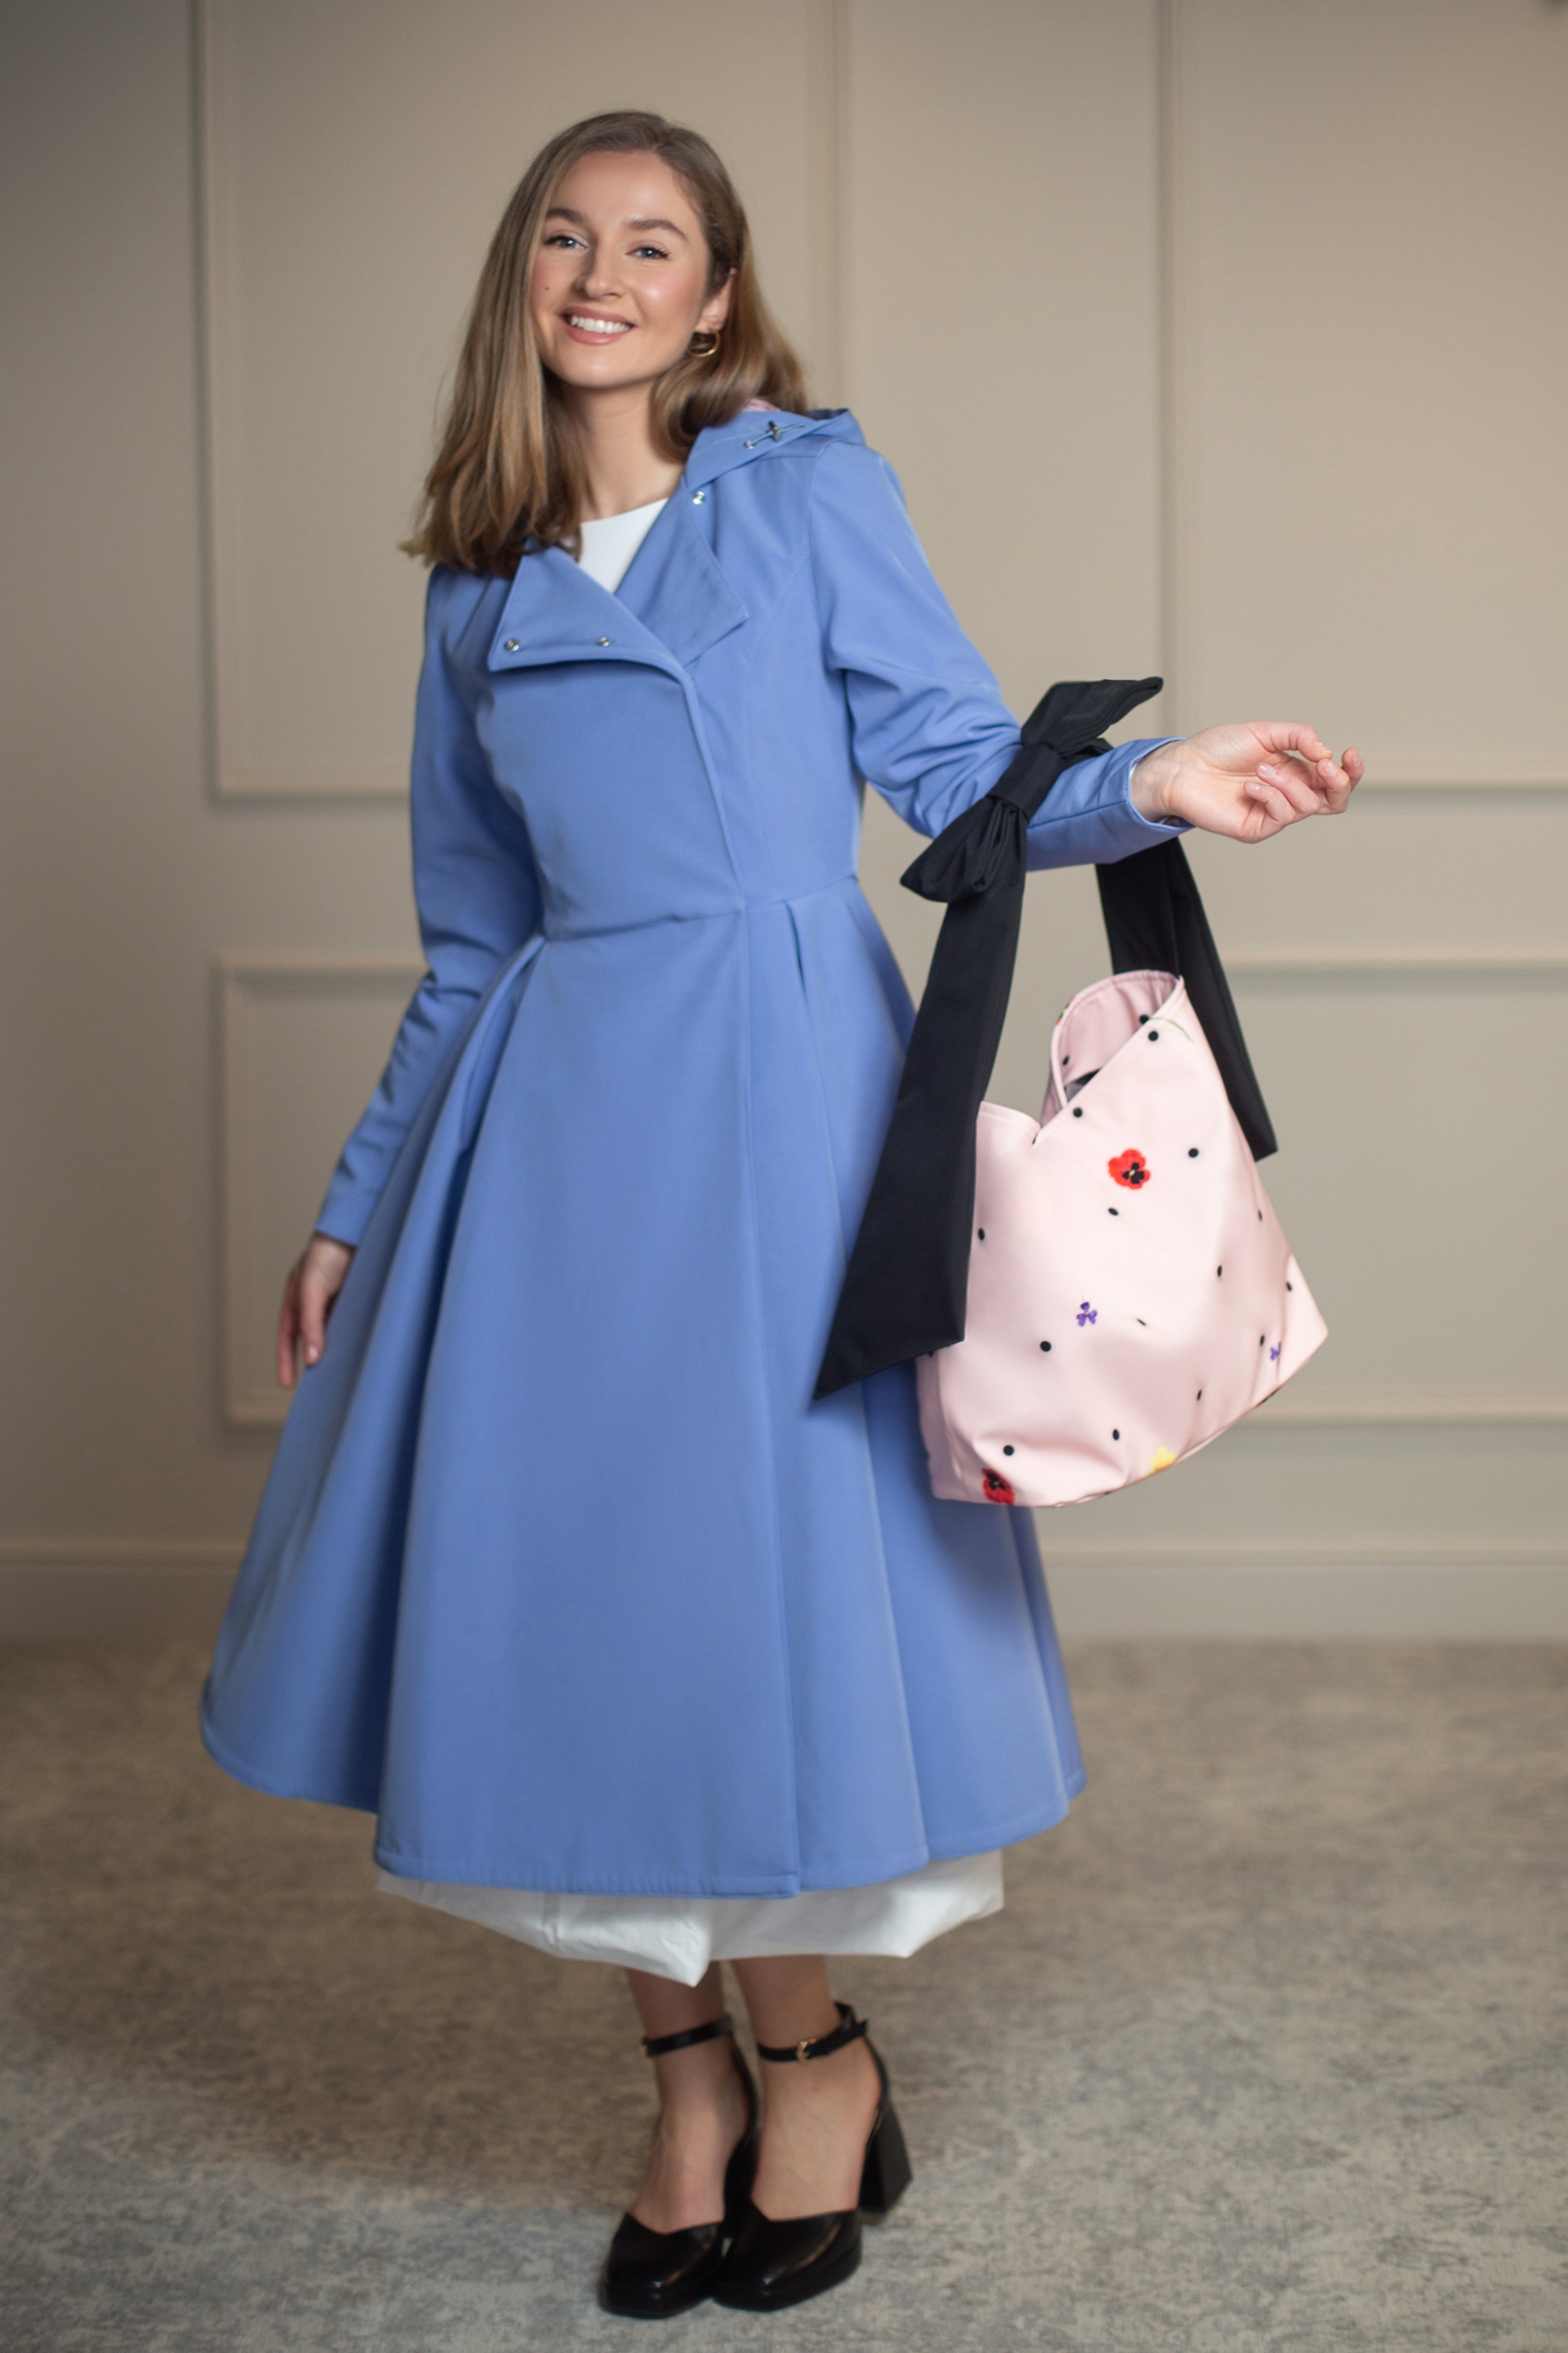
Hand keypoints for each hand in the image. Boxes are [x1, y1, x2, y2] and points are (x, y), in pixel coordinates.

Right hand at [276, 1234, 354, 1388]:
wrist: (356, 1229)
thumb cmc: (326, 1253)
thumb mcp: (311, 1289)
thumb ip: (310, 1323)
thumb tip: (311, 1357)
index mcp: (296, 1298)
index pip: (287, 1335)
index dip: (285, 1360)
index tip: (285, 1385)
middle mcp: (315, 1302)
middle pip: (309, 1338)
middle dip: (311, 1360)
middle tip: (316, 1387)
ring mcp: (336, 1301)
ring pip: (333, 1333)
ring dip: (335, 1351)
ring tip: (339, 1376)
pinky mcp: (357, 1300)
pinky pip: (353, 1323)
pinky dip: (354, 1338)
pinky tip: (360, 1351)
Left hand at [1131, 723, 1362, 841]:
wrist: (1184, 767)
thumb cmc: (1219, 748)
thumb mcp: (1264, 732)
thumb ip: (1299, 737)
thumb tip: (1325, 752)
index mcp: (1295, 771)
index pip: (1334, 779)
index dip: (1350, 771)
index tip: (1349, 754)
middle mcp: (1288, 793)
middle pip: (1334, 801)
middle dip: (1339, 784)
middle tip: (1323, 767)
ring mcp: (1273, 813)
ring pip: (1307, 805)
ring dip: (1288, 783)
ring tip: (1261, 770)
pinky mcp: (1257, 828)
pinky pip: (1282, 815)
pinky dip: (1270, 795)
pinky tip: (1250, 785)